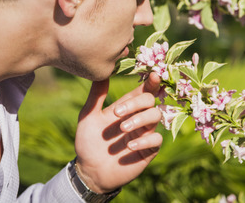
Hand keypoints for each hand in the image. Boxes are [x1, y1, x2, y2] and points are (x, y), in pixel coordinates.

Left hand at [74, 72, 161, 193]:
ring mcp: (144, 134)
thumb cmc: (88, 143)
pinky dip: (144, 141)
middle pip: (150, 101)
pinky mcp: (148, 151)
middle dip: (136, 104)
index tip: (153, 74)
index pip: (142, 91)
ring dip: (140, 119)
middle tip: (117, 113)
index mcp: (126, 108)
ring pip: (156, 117)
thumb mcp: (88, 117)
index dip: (150, 82)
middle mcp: (138, 118)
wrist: (88, 171)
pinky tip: (128, 146)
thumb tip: (101, 73)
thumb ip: (96, 96)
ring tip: (122, 129)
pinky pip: (156, 140)